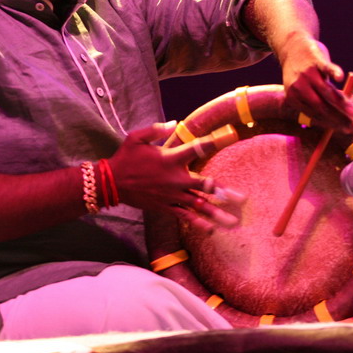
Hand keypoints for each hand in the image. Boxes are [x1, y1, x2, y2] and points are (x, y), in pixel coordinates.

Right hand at [107, 121, 245, 232]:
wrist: (111, 183)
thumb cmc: (125, 157)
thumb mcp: (137, 137)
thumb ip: (157, 130)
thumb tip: (175, 123)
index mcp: (170, 159)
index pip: (197, 148)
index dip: (216, 140)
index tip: (233, 134)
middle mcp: (175, 179)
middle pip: (205, 185)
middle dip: (224, 192)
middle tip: (241, 198)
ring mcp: (171, 195)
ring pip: (198, 205)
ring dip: (216, 213)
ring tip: (233, 222)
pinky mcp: (165, 207)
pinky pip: (184, 216)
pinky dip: (197, 223)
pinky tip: (210, 229)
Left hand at [278, 35, 352, 130]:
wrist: (292, 46)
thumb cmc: (302, 73)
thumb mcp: (304, 89)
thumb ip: (319, 102)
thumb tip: (338, 121)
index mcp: (294, 98)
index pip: (316, 115)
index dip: (333, 124)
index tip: (347, 130)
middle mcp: (299, 87)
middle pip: (322, 107)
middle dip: (340, 118)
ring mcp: (307, 73)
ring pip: (327, 91)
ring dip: (342, 103)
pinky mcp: (316, 59)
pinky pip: (326, 67)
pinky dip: (333, 72)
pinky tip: (340, 77)